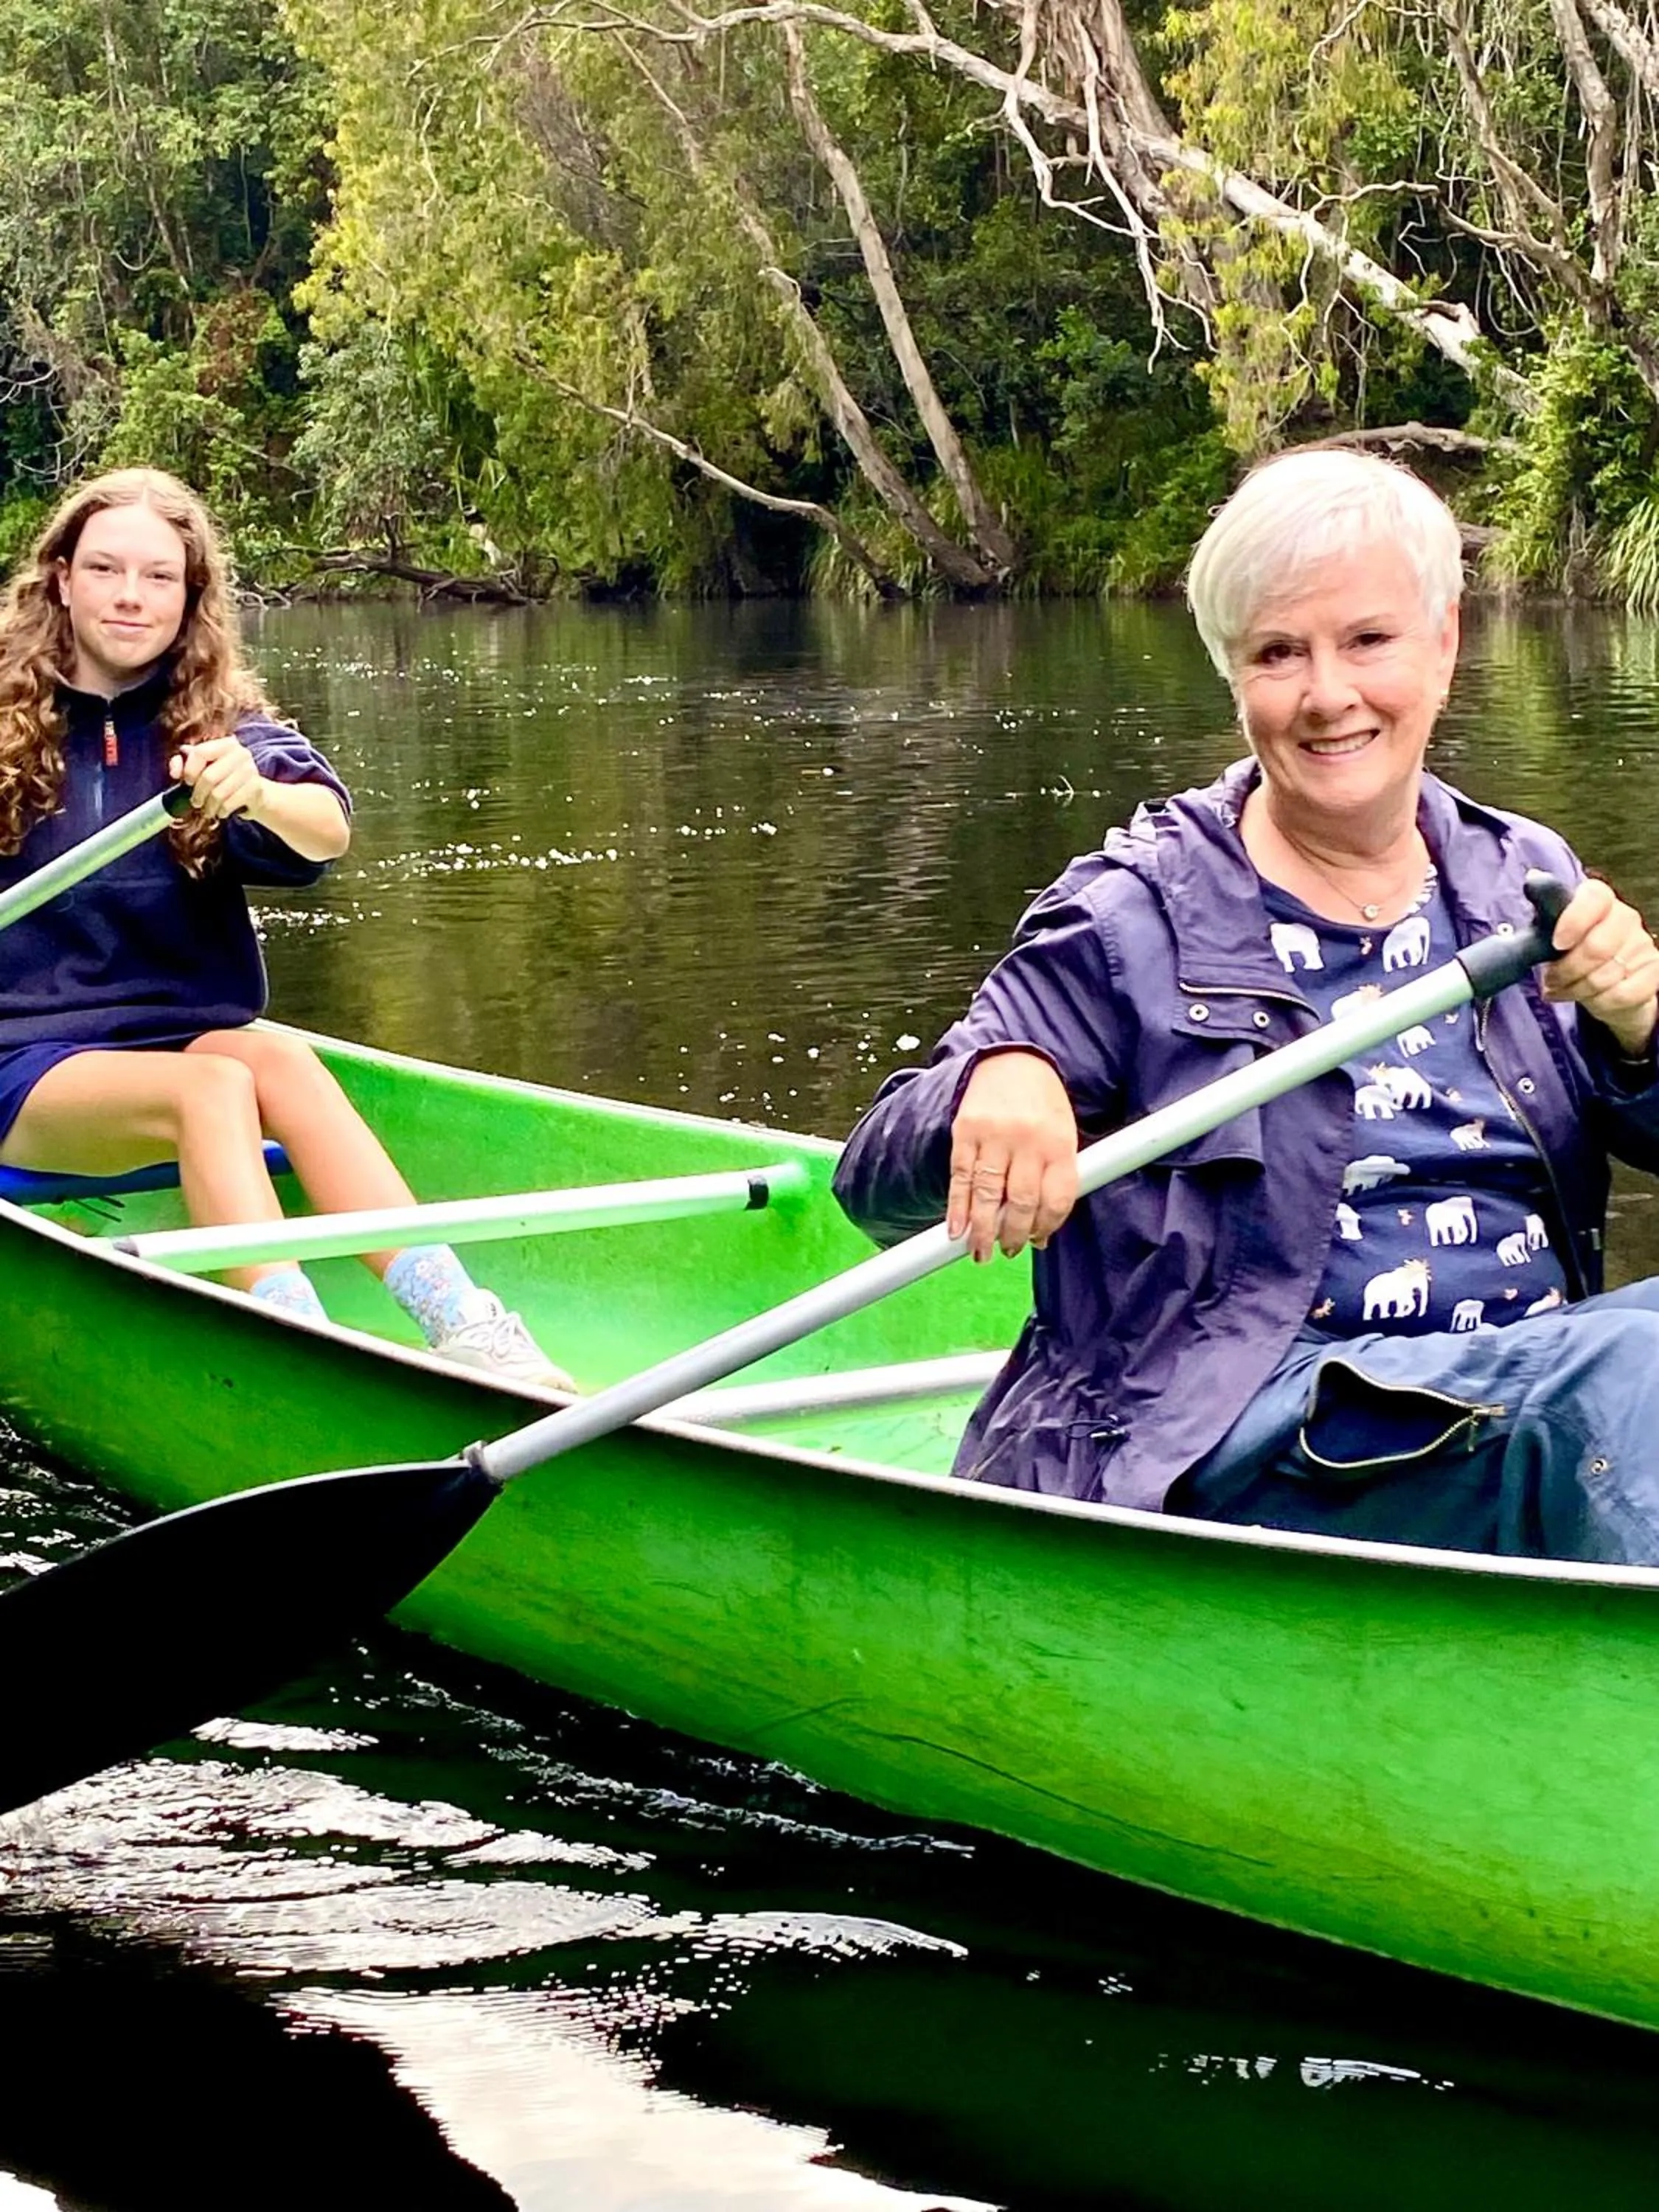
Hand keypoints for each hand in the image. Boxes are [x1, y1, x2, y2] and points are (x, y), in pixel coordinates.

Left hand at [170, 738, 263, 823]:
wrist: (255, 794)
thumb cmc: (224, 779)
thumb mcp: (204, 767)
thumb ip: (184, 764)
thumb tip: (175, 771)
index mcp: (225, 744)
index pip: (200, 753)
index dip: (189, 769)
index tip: (187, 781)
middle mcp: (240, 753)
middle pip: (209, 776)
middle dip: (198, 793)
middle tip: (195, 802)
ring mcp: (250, 770)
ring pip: (218, 793)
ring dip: (209, 806)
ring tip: (207, 810)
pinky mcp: (256, 788)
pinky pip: (229, 803)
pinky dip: (221, 811)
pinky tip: (221, 811)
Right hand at [947, 1051, 1078, 1261]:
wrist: (1011, 1059)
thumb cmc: (1042, 1105)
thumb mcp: (1064, 1135)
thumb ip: (1057, 1178)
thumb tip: (1041, 1232)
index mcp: (1059, 1143)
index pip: (1056, 1199)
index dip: (1046, 1227)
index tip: (1037, 1241)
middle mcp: (1028, 1140)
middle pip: (1020, 1202)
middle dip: (1013, 1235)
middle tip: (1008, 1251)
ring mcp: (994, 1135)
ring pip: (986, 1194)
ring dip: (982, 1231)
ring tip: (981, 1253)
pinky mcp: (965, 1131)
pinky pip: (960, 1177)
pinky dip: (956, 1208)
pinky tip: (955, 1231)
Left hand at [1540, 877, 1658, 1056]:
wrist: (1603, 982)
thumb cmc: (1573, 952)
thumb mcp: (1553, 930)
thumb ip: (1546, 909)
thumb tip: (1534, 880)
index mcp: (1600, 901)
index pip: (1594, 898)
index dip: (1574, 921)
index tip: (1557, 944)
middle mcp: (1625, 918)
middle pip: (1597, 947)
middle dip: (1566, 970)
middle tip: (1551, 980)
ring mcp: (1642, 945)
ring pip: (1606, 976)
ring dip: (1577, 990)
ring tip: (1564, 990)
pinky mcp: (1653, 972)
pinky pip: (1623, 995)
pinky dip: (1600, 1003)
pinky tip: (1590, 1000)